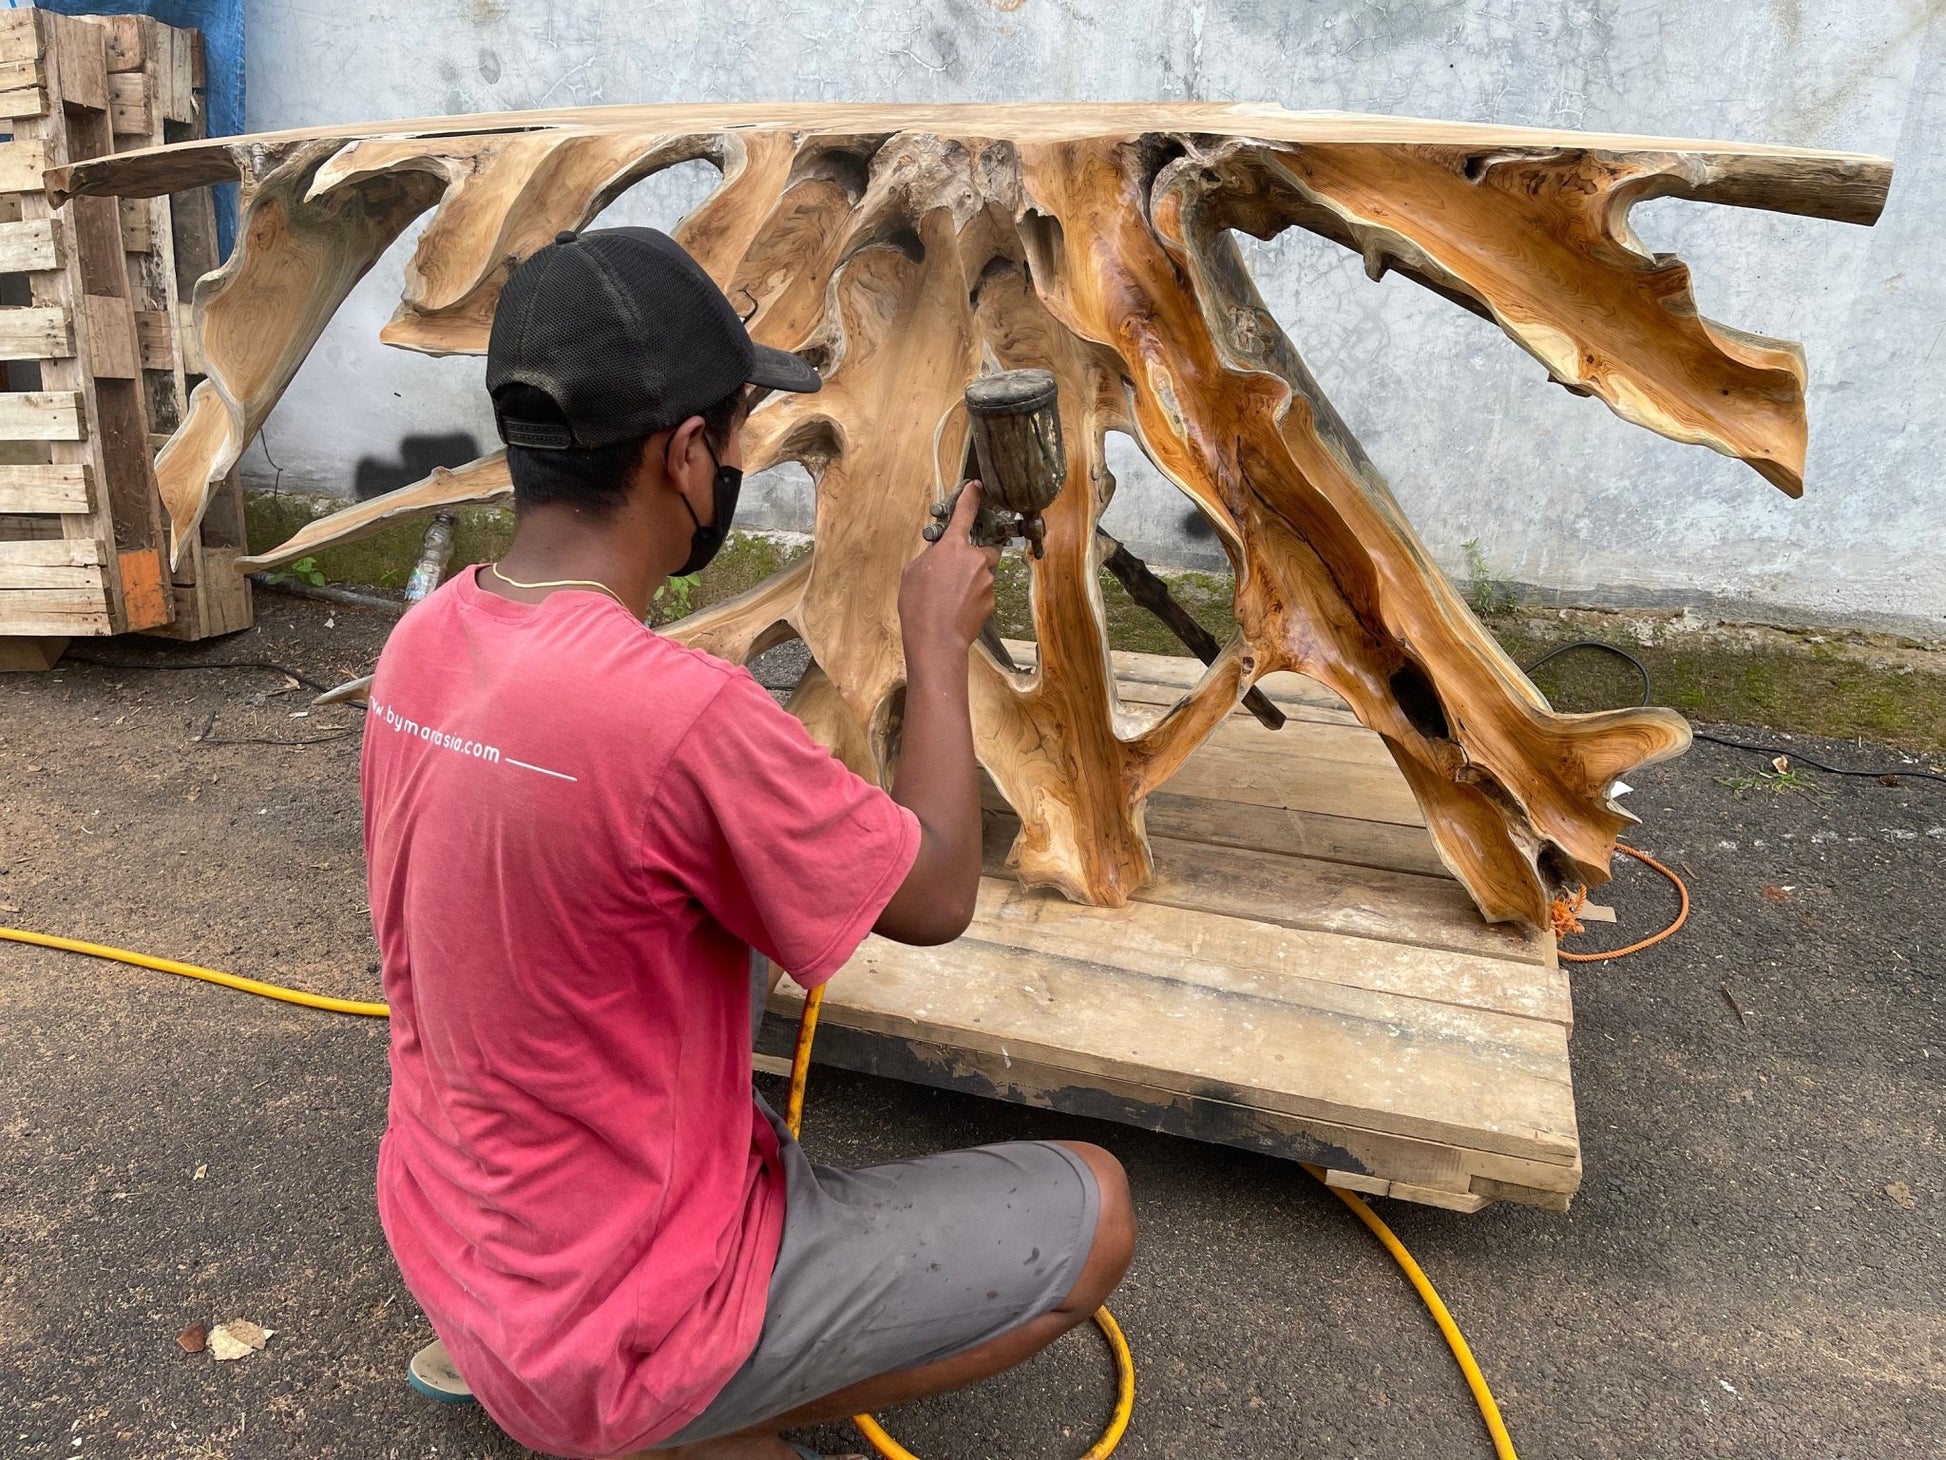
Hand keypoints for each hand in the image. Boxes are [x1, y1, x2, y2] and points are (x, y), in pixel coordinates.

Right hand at [900, 481, 999, 660]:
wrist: (937, 640)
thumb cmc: (919, 605)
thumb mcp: (913, 572)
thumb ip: (930, 556)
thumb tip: (938, 554)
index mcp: (953, 547)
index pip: (965, 514)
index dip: (970, 498)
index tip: (977, 487)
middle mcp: (975, 560)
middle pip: (983, 549)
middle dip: (974, 556)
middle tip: (956, 570)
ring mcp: (986, 581)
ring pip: (983, 573)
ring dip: (972, 579)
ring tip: (951, 597)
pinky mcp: (991, 601)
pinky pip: (984, 592)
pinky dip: (973, 597)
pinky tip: (957, 609)